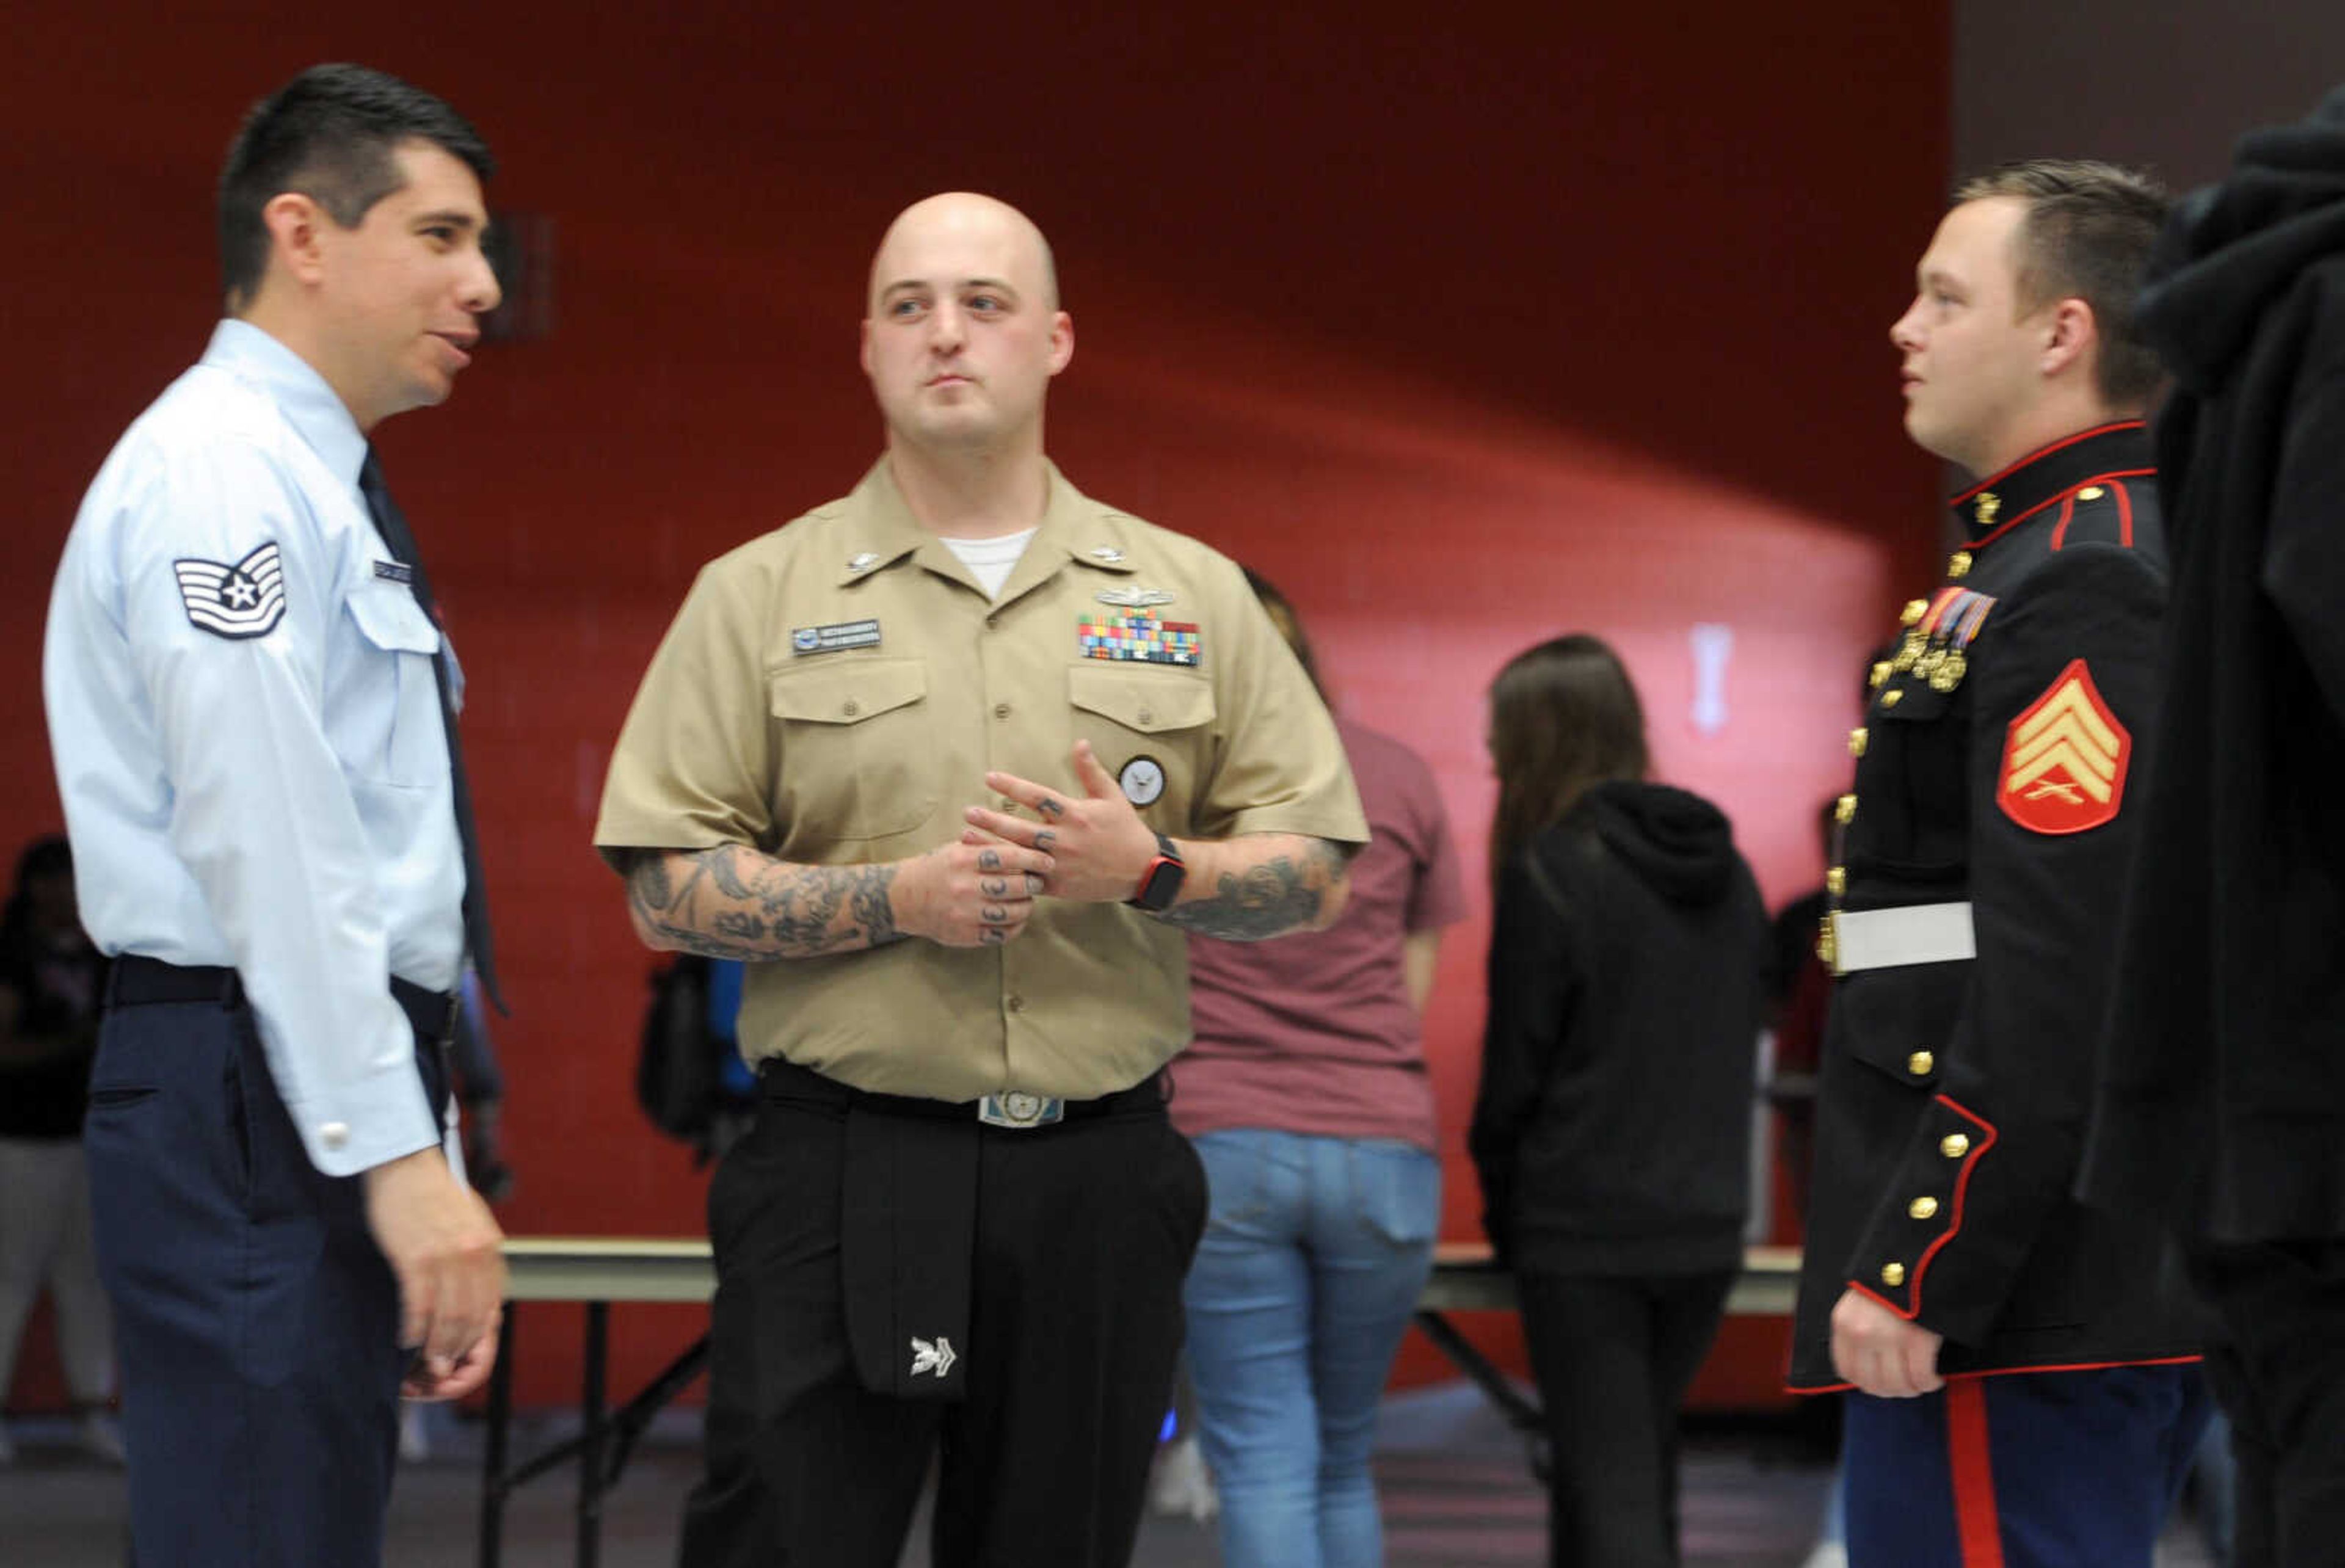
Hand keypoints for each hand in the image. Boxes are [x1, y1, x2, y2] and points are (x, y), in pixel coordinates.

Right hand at [362, 1147, 506, 1398]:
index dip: (478, 1335)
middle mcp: (474, 1253)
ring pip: (448, 1317)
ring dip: (437, 1346)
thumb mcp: (470, 1222)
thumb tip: (482, 1292)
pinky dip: (413, 1329)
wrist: (404, 1165)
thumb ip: (477, 1255)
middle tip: (443, 1369)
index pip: (491, 1303)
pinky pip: (418, 1306)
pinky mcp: (415, 1258)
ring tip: (426, 1363)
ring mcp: (446, 1256)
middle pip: (471, 1317)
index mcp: (490, 1246)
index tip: (464, 1353)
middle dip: (457, 1348)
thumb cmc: (432, 1194)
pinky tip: (406, 1340)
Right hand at [892, 836, 1053, 946]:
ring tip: (1028, 900)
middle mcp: (965, 886)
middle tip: (1039, 881)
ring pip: (1012, 912)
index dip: (1033, 858)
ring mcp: (965, 913)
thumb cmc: (937, 869)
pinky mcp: (965, 935)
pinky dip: (1016, 926)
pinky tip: (1017, 919)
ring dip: (1027, 906)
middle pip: (1015, 886)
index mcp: (963, 860)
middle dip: (1033, 883)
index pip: (1008, 856)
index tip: (1048, 861)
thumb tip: (1025, 842)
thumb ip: (987, 846)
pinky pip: (1001, 933)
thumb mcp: (956, 849)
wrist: (903, 898)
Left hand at [966, 742, 1161, 903]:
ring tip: (965, 836)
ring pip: (1019, 855)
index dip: (1012, 786)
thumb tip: (1080, 743)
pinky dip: (1006, 873)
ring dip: (991, 845)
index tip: (989, 778)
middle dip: (992, 820)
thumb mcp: (1112, 796)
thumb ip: (1091, 771)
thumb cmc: (1126, 830)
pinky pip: (1027, 880)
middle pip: (1021, 828)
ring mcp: (1060, 865)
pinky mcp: (1058, 886)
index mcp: (1076, 814)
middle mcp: (1065, 840)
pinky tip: (986, 866)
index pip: (1037, 797)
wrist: (1142, 871)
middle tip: (968, 811)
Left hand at [1830, 1286, 1944, 1397]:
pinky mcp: (1918, 1339)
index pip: (1847, 1370)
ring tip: (1922, 1381)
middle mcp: (1862, 1333)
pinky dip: (1930, 1383)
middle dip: (1893, 1390)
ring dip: (1913, 1389)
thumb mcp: (1861, 1299)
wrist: (1920, 1252)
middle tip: (1907, 1385)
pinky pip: (1923, 1377)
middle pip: (1874, 1384)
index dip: (1867, 1383)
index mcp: (1844, 1323)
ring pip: (1899, 1385)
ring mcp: (1889, 1337)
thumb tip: (1869, 1362)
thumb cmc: (1892, 1277)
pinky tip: (1936, 1377)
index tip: (1882, 1381)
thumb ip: (1859, 1327)